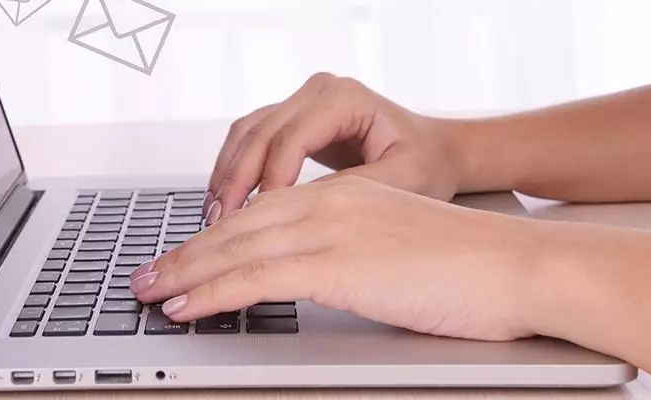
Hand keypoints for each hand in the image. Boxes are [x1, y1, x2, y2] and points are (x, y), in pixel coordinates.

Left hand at [132, 176, 543, 340]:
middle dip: (183, 256)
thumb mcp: (392, 247)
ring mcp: (332, 231)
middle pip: (236, 229)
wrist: (520, 267)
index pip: (257, 217)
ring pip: (236, 250)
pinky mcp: (340, 263)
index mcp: (340, 198)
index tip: (180, 258)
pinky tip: (186, 305)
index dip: (211, 240)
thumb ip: (345, 253)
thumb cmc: (468, 266)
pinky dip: (213, 292)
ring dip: (184, 274)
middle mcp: (328, 205)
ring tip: (148, 292)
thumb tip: (309, 277)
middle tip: (144, 276)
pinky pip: (257, 277)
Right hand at [204, 72, 463, 223]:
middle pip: (259, 132)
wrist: (434, 153)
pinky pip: (248, 141)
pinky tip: (225, 202)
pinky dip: (233, 171)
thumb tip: (298, 213)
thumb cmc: (426, 163)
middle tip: (221, 221)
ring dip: (227, 175)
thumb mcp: (400, 181)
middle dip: (236, 179)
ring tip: (216, 216)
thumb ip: (349, 193)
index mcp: (345, 98)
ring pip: (246, 134)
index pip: (292, 137)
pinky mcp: (289, 121)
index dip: (271, 179)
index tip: (260, 218)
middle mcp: (318, 92)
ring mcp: (300, 103)